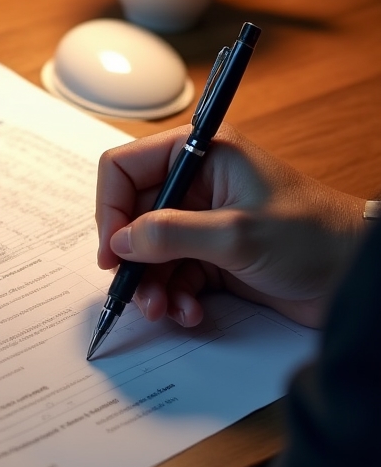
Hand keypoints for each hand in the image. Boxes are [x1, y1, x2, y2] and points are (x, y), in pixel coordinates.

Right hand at [95, 124, 365, 328]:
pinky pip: (171, 272)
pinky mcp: (210, 253)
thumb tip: (122, 241)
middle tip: (132, 289)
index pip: (125, 167)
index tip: (112, 249)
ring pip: (148, 250)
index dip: (110, 208)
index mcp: (199, 155)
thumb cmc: (315, 238)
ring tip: (162, 309)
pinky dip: (173, 295)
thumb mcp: (236, 235)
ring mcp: (201, 220)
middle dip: (131, 256)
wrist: (357, 277)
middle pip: (132, 215)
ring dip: (150, 283)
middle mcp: (195, 183)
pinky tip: (189, 311)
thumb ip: (172, 235)